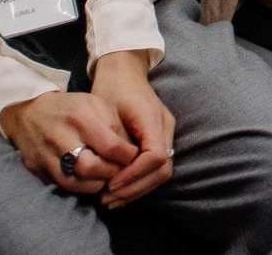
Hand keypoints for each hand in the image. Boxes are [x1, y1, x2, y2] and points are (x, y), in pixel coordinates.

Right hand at [0, 90, 138, 195]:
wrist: (28, 115)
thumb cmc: (70, 108)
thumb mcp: (95, 104)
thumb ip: (114, 125)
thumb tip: (132, 150)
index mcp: (79, 117)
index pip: (110, 146)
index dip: (127, 156)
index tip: (134, 156)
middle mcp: (61, 138)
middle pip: (92, 168)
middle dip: (112, 173)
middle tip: (122, 169)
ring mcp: (46, 157)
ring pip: (78, 183)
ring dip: (98, 183)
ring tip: (107, 174)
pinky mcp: (39, 171)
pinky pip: (65, 187)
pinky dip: (83, 187)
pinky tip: (91, 178)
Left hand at [86, 52, 174, 207]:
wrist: (123, 72)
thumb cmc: (110, 89)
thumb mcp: (105, 113)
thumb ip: (113, 142)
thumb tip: (111, 174)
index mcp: (153, 118)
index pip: (156, 157)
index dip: (134, 175)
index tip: (110, 184)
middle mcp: (165, 127)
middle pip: (163, 170)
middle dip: (135, 188)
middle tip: (107, 199)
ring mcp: (165, 133)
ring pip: (162, 173)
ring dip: (137, 190)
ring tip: (110, 200)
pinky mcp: (159, 139)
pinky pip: (155, 167)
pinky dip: (139, 182)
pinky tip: (118, 190)